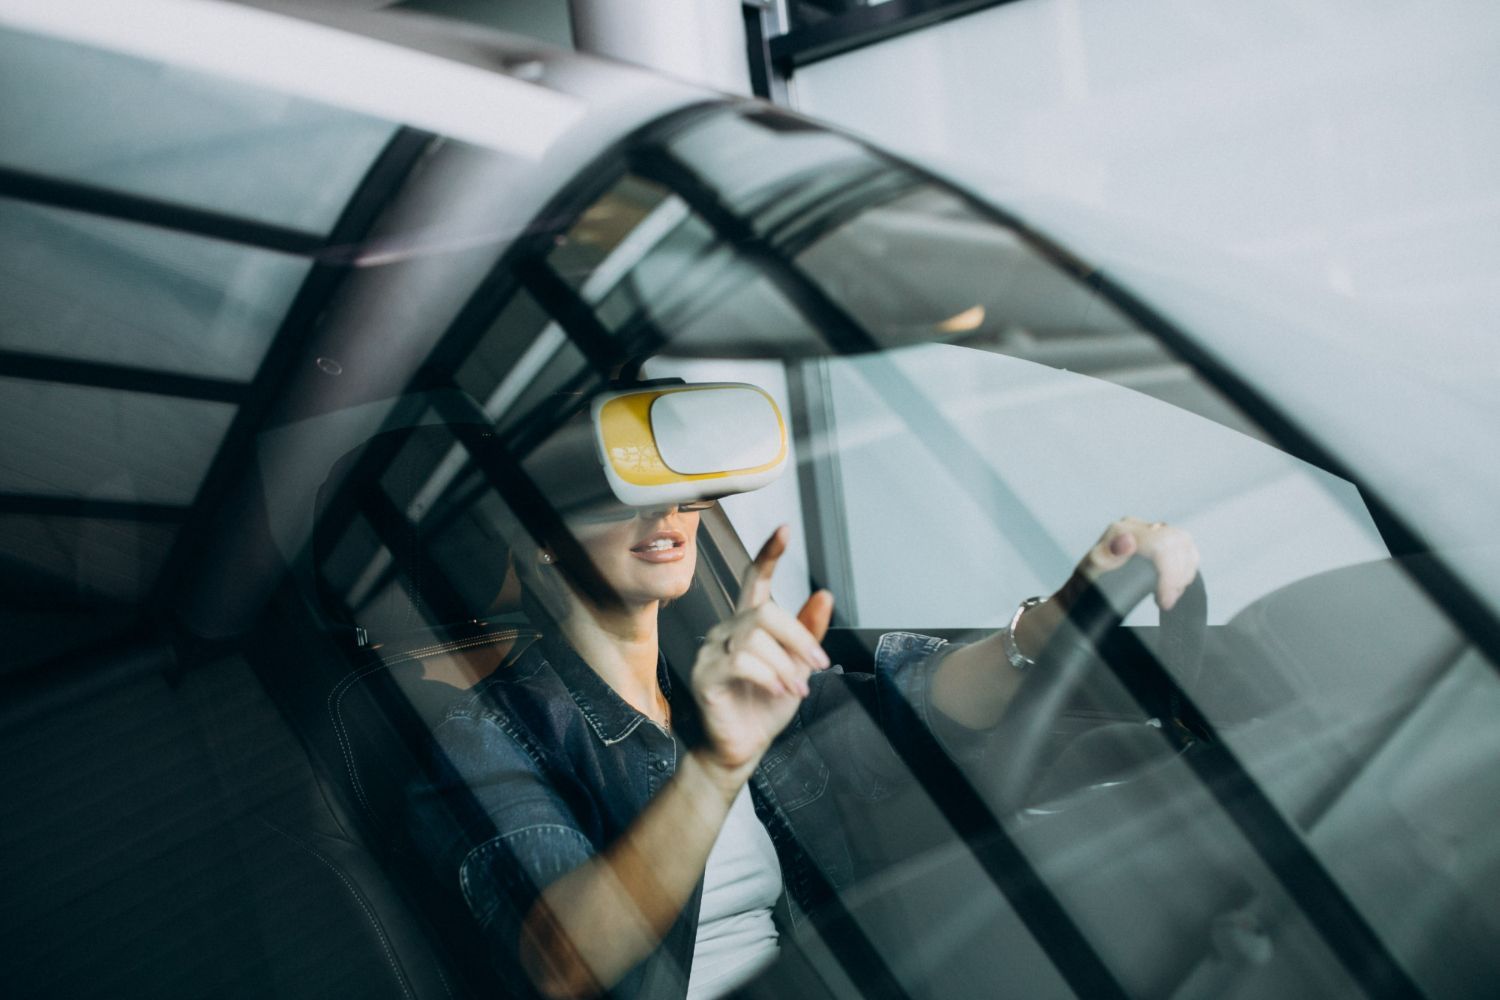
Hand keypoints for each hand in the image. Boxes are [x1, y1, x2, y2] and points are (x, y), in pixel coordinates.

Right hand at [691, 526, 833, 776]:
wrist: (743, 748)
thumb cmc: (765, 707)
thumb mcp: (798, 667)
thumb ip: (808, 632)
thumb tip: (824, 594)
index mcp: (749, 624)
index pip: (754, 579)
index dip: (769, 554)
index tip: (785, 529)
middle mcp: (727, 631)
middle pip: (764, 611)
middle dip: (798, 636)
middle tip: (817, 662)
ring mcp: (712, 651)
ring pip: (755, 637)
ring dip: (785, 664)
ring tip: (796, 687)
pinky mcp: (705, 674)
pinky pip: (740, 661)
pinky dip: (769, 675)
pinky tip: (779, 690)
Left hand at [1015, 518, 1199, 659]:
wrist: (1083, 595)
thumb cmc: (1085, 588)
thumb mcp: (1089, 577)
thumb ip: (1103, 558)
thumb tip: (1125, 542)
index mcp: (1119, 531)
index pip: (1160, 544)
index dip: (1169, 574)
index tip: (1163, 601)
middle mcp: (1135, 527)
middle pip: (1177, 541)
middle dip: (1178, 575)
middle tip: (1166, 601)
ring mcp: (1147, 534)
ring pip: (1184, 543)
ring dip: (1183, 573)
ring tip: (1167, 595)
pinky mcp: (1157, 543)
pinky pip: (1185, 549)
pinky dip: (1185, 570)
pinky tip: (1171, 587)